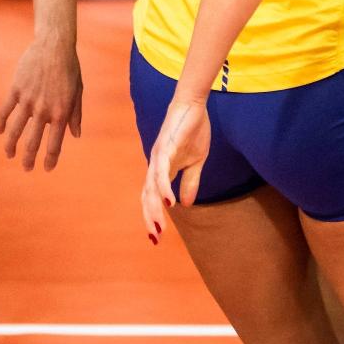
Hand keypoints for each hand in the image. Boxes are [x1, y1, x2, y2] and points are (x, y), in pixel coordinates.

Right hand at [0, 36, 82, 171]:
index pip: (55, 143)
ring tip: (9, 154)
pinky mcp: (16, 90)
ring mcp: (28, 101)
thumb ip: (75, 115)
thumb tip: (75, 136)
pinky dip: (0, 123)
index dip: (50, 159)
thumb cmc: (70, 69)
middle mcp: (43, 110)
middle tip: (26, 169)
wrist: (54, 47)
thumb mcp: (78, 92)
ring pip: (14, 130)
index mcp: (61, 112)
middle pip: (33, 142)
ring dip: (10, 145)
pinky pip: (4, 111)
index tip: (47, 169)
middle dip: (29, 159)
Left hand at [141, 96, 210, 242]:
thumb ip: (190, 182)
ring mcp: (159, 156)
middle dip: (150, 218)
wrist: (194, 105)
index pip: (152, 197)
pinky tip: (169, 202)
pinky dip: (164, 188)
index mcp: (162, 169)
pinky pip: (162, 171)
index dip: (153, 216)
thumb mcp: (196, 162)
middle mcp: (155, 165)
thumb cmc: (193, 130)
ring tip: (159, 227)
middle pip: (147, 197)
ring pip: (152, 188)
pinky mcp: (166, 147)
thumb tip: (186, 205)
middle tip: (156, 238)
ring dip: (154, 209)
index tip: (157, 236)